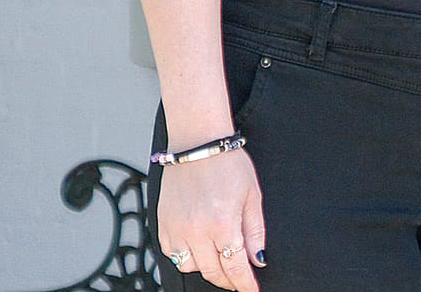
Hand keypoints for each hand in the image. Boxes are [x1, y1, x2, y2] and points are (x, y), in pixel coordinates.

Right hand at [157, 149, 266, 289]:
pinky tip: (199, 249)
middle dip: (229, 279)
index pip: (234, 266)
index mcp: (222, 223)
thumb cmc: (228, 164)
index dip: (245, 283)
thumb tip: (258, 259)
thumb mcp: (252, 195)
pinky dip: (187, 257)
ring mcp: (176, 229)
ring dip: (208, 269)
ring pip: (191, 267)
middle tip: (239, 279)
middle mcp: (196, 230)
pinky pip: (173, 255)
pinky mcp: (162, 225)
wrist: (197, 144)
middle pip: (213, 272)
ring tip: (220, 260)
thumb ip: (255, 231)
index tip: (252, 289)